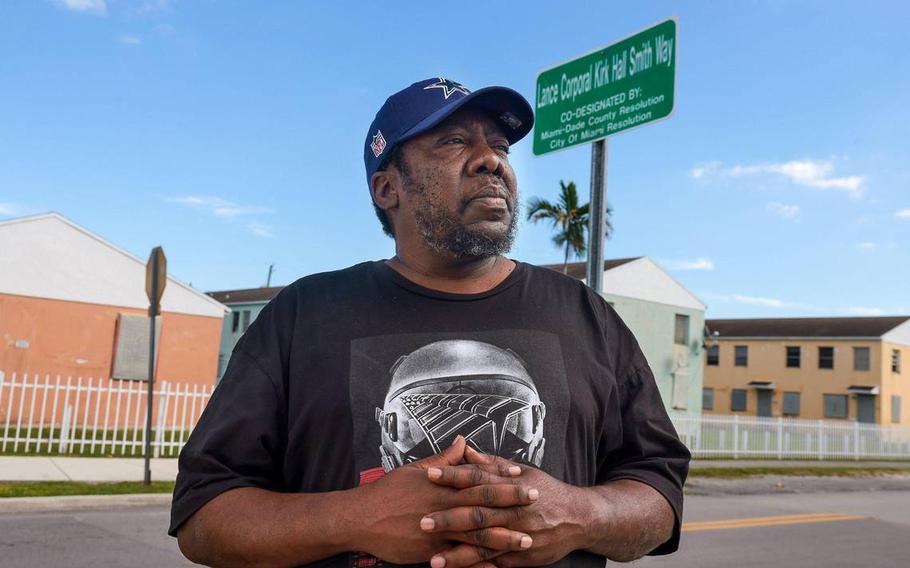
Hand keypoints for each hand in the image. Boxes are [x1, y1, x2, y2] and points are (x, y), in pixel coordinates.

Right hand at [356, 437, 537, 564]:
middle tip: (536, 502)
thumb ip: (444, 459)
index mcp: (442, 485)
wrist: (360, 518)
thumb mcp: (415, 470)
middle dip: (512, 504)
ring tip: (525, 540)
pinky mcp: (431, 551)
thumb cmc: (386, 493)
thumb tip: (463, 442)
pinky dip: (479, 563)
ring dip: (503, 538)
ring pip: (476, 534)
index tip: (522, 474)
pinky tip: (497, 567)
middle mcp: (443, 506)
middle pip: (484, 504)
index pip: (478, 478)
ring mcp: (438, 531)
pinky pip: (460, 559)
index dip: (502, 477)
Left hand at [422, 446, 591, 567]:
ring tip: (433, 559)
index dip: (454, 476)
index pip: (479, 478)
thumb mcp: (523, 471)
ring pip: (485, 545)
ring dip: (458, 554)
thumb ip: (492, 464)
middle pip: (478, 514)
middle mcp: (515, 511)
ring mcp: (518, 536)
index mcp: (512, 485)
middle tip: (423, 522)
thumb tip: (466, 450)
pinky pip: (496, 564)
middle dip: (449, 519)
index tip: (430, 475)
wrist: (580, 518)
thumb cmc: (547, 491)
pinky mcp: (522, 557)